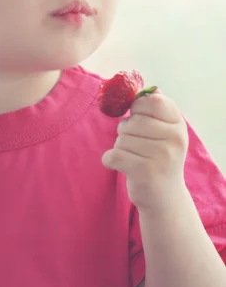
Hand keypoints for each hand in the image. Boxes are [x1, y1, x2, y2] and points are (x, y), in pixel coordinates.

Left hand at [102, 91, 188, 211]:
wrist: (164, 198)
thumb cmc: (158, 158)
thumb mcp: (164, 132)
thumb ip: (155, 110)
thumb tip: (145, 88)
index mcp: (178, 125)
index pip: (151, 101)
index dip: (137, 108)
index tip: (138, 118)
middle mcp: (174, 139)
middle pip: (131, 122)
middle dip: (126, 132)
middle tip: (137, 146)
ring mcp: (162, 156)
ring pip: (120, 139)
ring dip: (120, 148)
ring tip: (135, 159)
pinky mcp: (146, 172)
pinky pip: (113, 155)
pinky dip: (110, 160)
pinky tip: (122, 167)